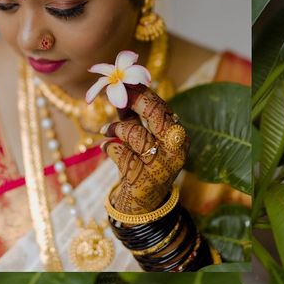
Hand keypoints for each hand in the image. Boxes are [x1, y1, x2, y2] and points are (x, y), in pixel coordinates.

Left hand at [102, 84, 188, 214]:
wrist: (143, 200)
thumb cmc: (141, 160)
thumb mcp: (140, 135)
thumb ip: (131, 114)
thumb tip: (119, 89)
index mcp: (177, 135)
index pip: (162, 107)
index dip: (142, 93)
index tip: (124, 83)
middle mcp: (176, 149)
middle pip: (157, 115)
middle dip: (135, 101)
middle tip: (117, 96)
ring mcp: (163, 165)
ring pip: (138, 135)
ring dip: (117, 128)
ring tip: (105, 130)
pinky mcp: (145, 179)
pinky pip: (123, 155)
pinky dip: (110, 147)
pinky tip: (105, 146)